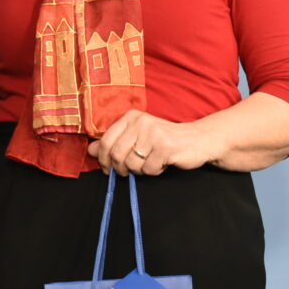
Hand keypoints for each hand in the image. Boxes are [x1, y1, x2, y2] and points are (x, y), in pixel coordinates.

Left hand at [87, 110, 208, 176]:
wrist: (197, 139)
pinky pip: (149, 170)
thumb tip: (91, 150)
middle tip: (129, 171)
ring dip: (140, 170)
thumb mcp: (136, 137)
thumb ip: (114, 142)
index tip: (108, 169)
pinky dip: (155, 171)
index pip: (106, 141)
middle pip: (117, 155)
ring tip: (151, 161)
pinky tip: (163, 162)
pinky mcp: (166, 147)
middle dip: (121, 168)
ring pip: (132, 164)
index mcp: (131, 116)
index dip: (104, 159)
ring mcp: (154, 133)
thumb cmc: (163, 140)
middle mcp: (141, 122)